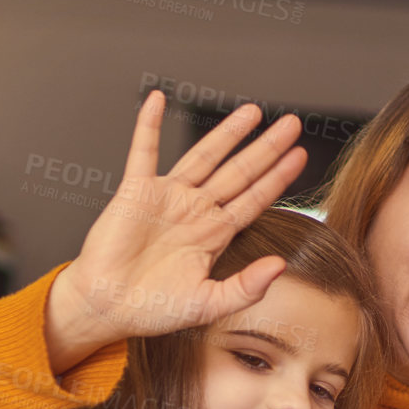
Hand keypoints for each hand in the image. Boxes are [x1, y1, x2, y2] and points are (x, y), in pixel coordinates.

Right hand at [45, 91, 309, 373]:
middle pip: (239, 171)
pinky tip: (158, 100)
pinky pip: (143, 152)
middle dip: (266, 147)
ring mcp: (168, 197)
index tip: (301, 156)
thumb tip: (280, 266)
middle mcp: (197, 210)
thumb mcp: (209, 304)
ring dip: (227, 134)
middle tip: (293, 123)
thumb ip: (245, 287)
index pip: (255, 199)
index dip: (279, 178)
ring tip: (252, 111)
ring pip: (203, 156)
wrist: (107, 307)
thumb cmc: (154, 308)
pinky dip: (148, 126)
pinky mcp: (135, 192)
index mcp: (216, 234)